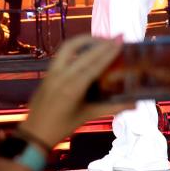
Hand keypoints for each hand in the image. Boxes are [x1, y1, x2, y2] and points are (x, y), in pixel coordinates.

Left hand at [17, 35, 132, 148]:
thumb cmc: (63, 126)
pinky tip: (87, 48)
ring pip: (69, 47)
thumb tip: (135, 104)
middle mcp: (62, 77)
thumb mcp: (88, 116)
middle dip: (102, 43)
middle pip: (85, 53)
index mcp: (73, 89)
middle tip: (117, 37)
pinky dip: (76, 47)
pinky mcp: (47, 72)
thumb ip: (112, 108)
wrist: (34, 133)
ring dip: (86, 39)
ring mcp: (52, 72)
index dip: (108, 52)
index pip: (94, 65)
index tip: (120, 41)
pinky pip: (62, 53)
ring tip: (101, 39)